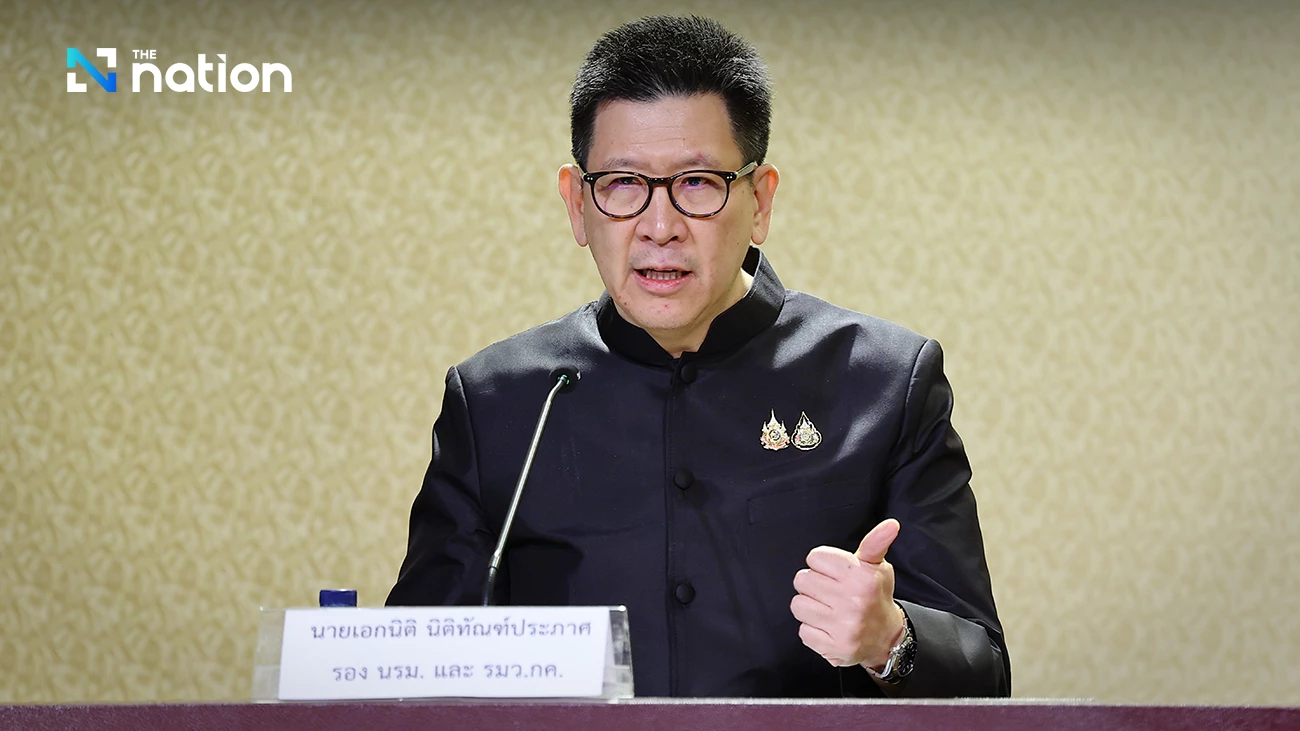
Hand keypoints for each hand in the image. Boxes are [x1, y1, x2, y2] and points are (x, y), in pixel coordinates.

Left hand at [790, 518, 906, 668]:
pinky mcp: (833, 648)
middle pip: (802, 580)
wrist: (887, 638)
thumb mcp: (878, 566)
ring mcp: (843, 627)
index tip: (835, 574)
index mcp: (863, 577)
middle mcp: (854, 601)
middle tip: (831, 592)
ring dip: (809, 607)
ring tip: (827, 609)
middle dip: (814, 585)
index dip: (822, 564)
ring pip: (798, 605)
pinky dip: (812, 630)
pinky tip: (828, 627)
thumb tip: (890, 524)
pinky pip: (803, 631)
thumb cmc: (876, 596)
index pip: (815, 557)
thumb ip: (876, 542)